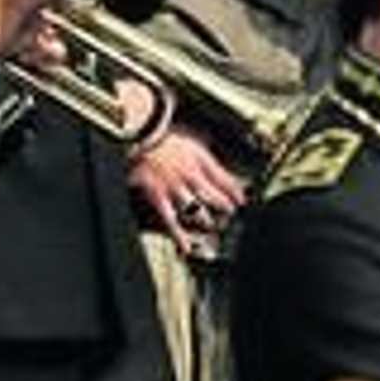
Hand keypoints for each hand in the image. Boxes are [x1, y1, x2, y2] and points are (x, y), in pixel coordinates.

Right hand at [128, 125, 246, 253]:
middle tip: (230, 216)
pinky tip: (185, 246)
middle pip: (214, 198)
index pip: (224, 180)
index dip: (236, 192)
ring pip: (196, 210)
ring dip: (206, 221)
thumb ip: (203, 153)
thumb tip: (221, 163)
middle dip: (226, 209)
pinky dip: (178, 235)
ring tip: (211, 227)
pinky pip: (170, 219)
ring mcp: (174, 187)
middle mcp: (190, 176)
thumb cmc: (161, 136)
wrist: (137, 134)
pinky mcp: (157, 195)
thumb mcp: (190, 140)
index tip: (242, 200)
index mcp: (198, 160)